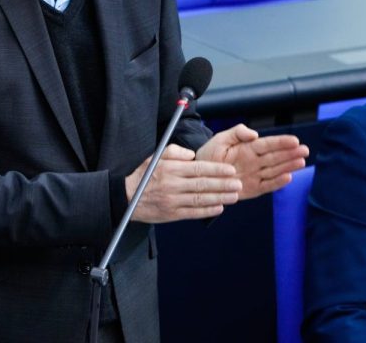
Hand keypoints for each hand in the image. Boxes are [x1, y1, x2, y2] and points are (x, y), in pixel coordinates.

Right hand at [126, 144, 241, 223]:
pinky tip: (219, 208)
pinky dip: (207, 211)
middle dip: (223, 184)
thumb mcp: (156, 157)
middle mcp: (173, 184)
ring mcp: (173, 200)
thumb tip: (192, 155)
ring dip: (220, 198)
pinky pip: (193, 212)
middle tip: (238, 183)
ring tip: (234, 196)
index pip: (199, 168)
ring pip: (201, 199)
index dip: (217, 169)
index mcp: (171, 168)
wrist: (127, 198)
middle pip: (203, 184)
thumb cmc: (144, 175)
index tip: (230, 170)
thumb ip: (175, 152)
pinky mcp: (172, 214)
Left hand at [195, 124, 307, 199]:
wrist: (200, 175)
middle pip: (275, 157)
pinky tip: (288, 178)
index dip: (281, 142)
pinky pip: (267, 186)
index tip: (294, 141)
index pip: (268, 144)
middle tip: (304, 150)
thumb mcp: (221, 139)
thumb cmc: (210, 155)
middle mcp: (255, 161)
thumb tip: (254, 134)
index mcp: (248, 148)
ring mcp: (255, 175)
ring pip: (275, 170)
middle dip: (290, 153)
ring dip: (288, 167)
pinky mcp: (253, 189)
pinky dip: (277, 183)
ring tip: (301, 162)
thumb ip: (237, 133)